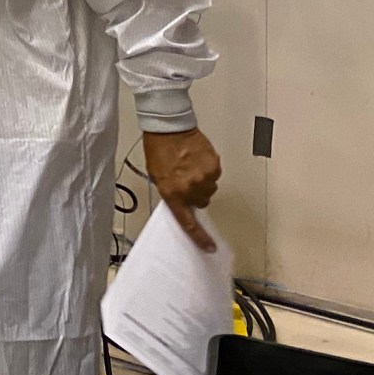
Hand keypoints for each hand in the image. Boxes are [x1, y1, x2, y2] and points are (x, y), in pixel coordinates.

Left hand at [142, 128, 222, 251]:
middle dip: (196, 194)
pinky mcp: (214, 165)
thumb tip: (184, 202)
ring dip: (203, 181)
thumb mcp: (158, 176)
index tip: (209, 247)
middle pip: (202, 202)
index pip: (188, 222)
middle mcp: (190, 189)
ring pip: (210, 188)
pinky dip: (208, 169)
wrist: (168, 128)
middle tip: (186, 179)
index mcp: (173, 194)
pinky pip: (215, 174)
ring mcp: (204, 177)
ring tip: (190, 166)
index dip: (200, 237)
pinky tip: (197, 159)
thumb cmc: (159, 150)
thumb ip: (172, 193)